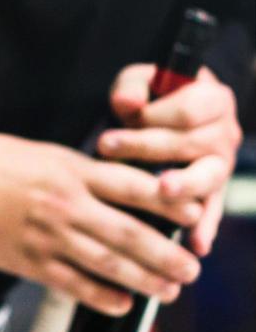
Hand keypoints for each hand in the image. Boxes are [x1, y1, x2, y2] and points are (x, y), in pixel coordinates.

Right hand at [0, 132, 202, 315]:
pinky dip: (99, 296)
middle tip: (191, 270)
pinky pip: (70, 283)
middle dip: (166, 255)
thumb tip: (127, 191)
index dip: (171, 203)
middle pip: (129, 233)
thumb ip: (87, 174)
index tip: (198, 215)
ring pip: (105, 263)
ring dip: (142, 280)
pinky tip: (121, 304)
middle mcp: (66, 205)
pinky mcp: (26, 260)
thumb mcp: (51, 156)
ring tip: (167, 291)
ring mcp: (46, 236)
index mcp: (75, 172)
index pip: (136, 188)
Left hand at [99, 65, 241, 255]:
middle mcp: (224, 134)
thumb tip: (126, 102)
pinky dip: (205, 229)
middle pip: (193, 143)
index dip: (155, 114)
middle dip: (149, 146)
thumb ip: (133, 86)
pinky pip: (212, 213)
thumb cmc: (148, 101)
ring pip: (207, 178)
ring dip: (184, 185)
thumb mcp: (139, 84)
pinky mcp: (211, 195)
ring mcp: (220, 167)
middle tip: (107, 147)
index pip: (189, 109)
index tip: (123, 116)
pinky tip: (196, 246)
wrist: (157, 125)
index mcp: (213, 100)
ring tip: (163, 190)